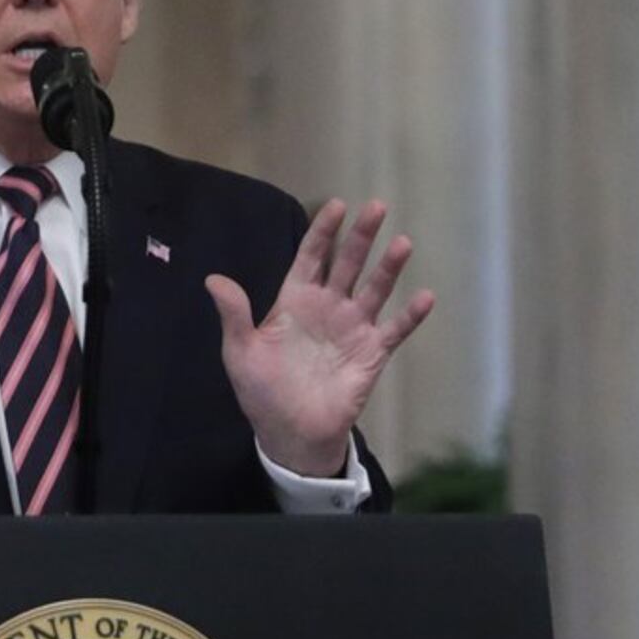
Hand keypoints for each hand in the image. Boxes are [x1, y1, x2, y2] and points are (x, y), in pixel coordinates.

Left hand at [208, 199, 433, 478]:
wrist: (290, 433)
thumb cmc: (262, 391)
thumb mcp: (240, 352)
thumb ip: (234, 315)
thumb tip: (213, 279)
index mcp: (296, 300)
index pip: (312, 256)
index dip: (323, 231)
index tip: (337, 205)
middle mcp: (328, 307)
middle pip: (348, 263)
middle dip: (361, 236)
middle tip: (377, 206)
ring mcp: (353, 328)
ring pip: (375, 289)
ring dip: (389, 267)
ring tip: (403, 243)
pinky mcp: (372, 353)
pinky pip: (395, 330)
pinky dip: (411, 315)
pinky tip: (426, 296)